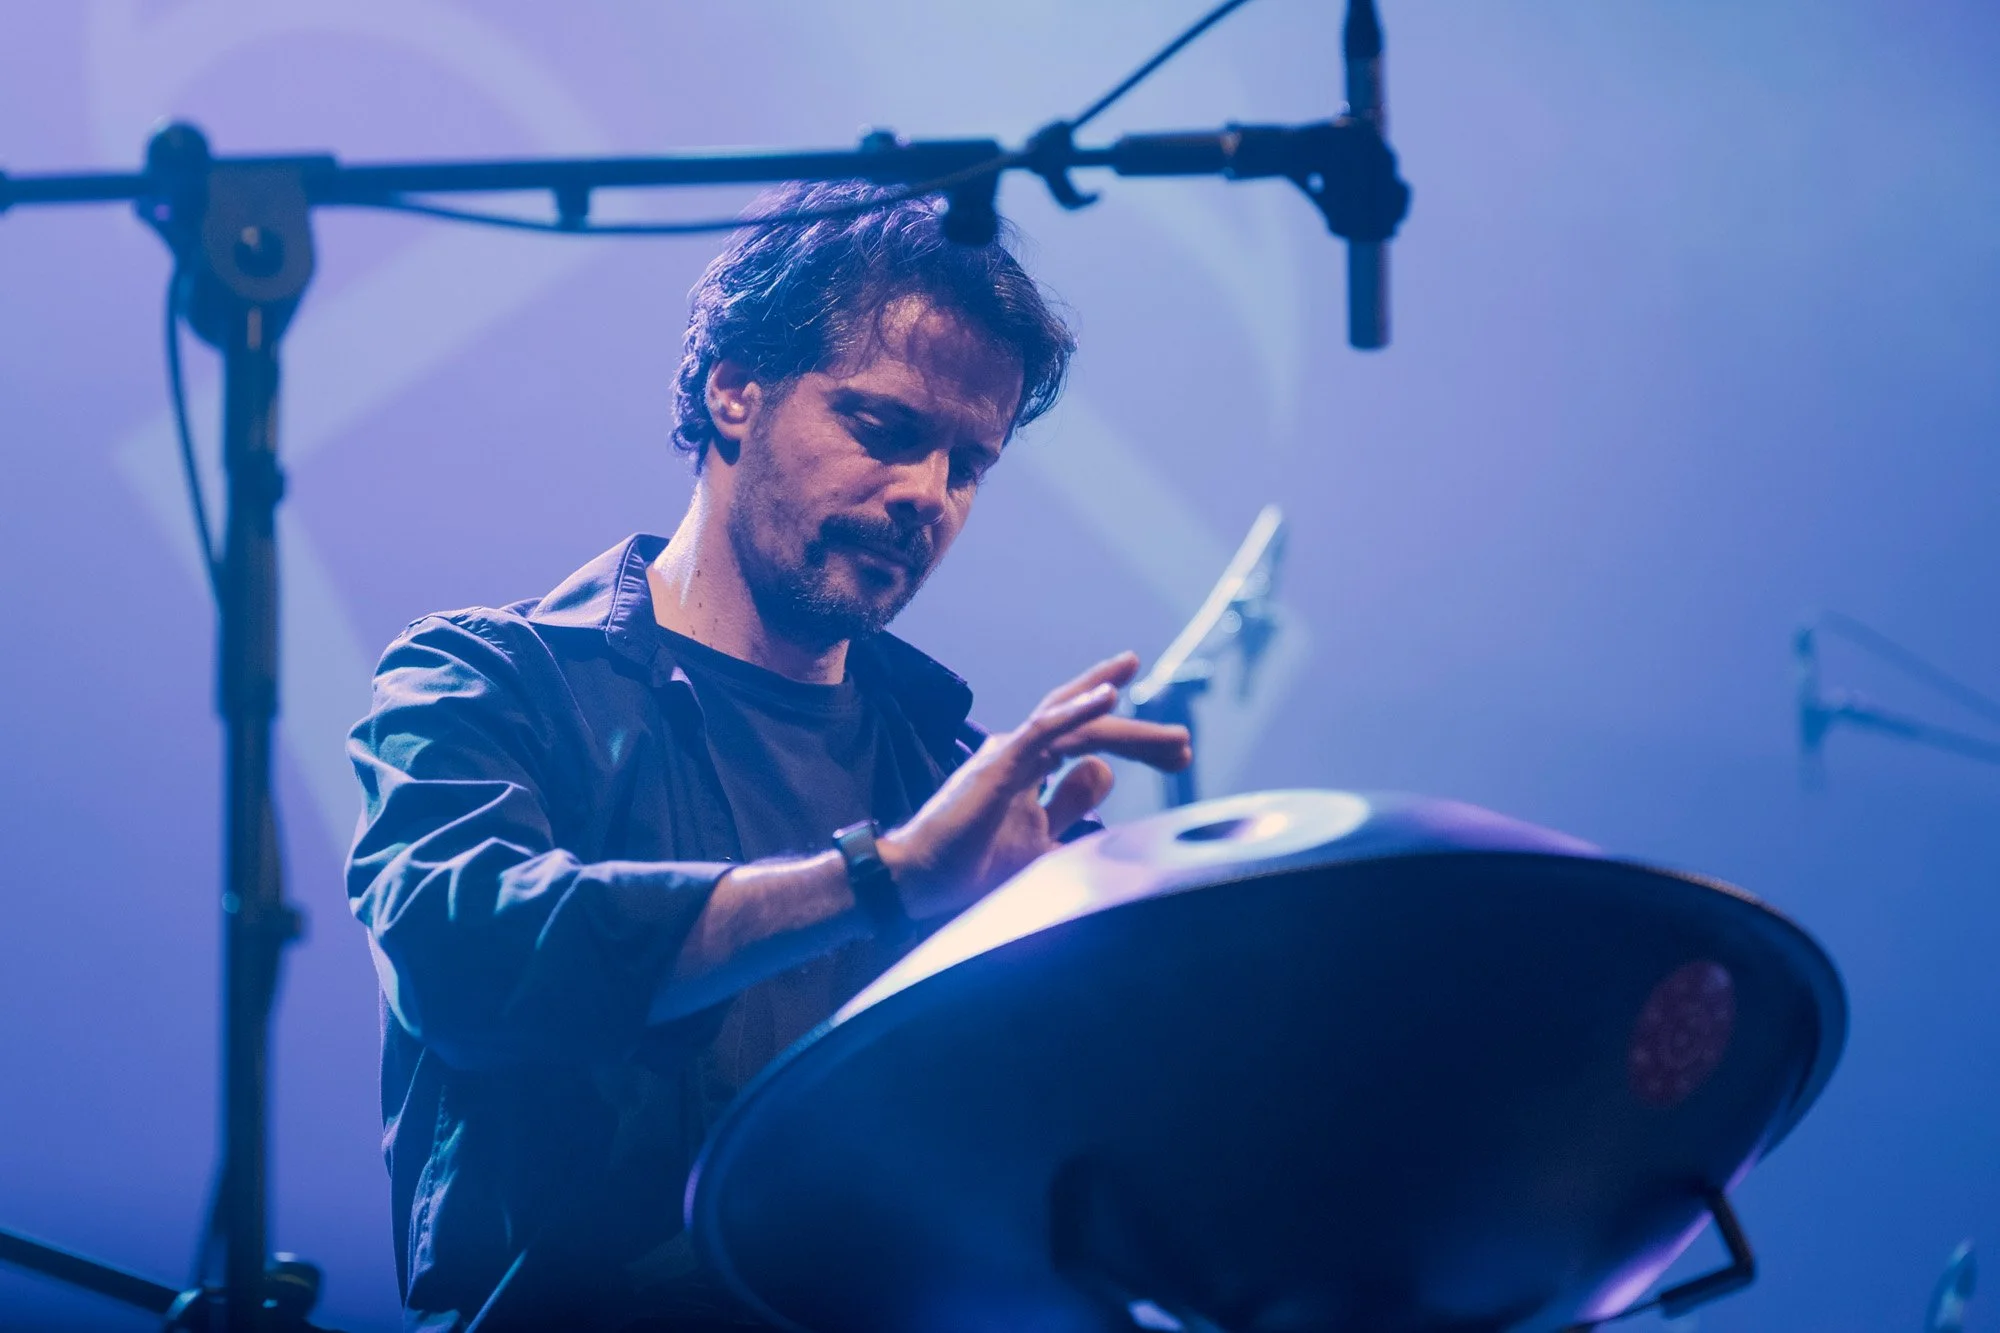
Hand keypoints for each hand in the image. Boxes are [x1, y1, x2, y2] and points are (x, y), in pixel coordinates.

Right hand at [878, 652, 1190, 920]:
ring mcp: (1009, 753)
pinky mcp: (997, 764)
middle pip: (1090, 726)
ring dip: (1127, 727)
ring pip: (1076, 724)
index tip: (1178, 754)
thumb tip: (1104, 772)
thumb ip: (1069, 806)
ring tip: (1172, 738)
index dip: (1134, 740)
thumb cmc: (968, 864)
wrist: (915, 880)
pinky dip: (1077, 710)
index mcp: (1029, 766)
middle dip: (1141, 735)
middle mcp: (1021, 750)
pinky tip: (1111, 698)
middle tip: (1184, 746)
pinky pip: (1044, 729)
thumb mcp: (1039, 839)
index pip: (1089, 739)